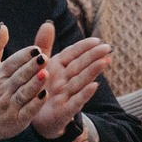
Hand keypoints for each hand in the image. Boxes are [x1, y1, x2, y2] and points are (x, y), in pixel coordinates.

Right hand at [0, 23, 47, 141]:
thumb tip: (2, 27)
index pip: (12, 63)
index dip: (24, 56)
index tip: (36, 49)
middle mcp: (3, 89)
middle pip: (19, 76)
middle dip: (31, 67)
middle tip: (44, 57)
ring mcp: (10, 105)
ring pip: (24, 92)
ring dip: (34, 84)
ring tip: (45, 74)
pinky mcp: (17, 120)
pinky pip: (27, 111)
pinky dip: (35, 104)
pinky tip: (45, 95)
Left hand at [30, 21, 112, 141]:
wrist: (35, 118)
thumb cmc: (41, 87)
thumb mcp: (40, 65)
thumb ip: (44, 45)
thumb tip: (48, 23)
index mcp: (59, 68)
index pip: (73, 54)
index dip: (84, 47)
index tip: (97, 40)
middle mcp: (65, 80)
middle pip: (80, 66)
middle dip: (93, 57)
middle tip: (107, 47)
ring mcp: (66, 95)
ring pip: (81, 80)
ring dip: (93, 71)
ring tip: (105, 61)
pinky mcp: (64, 110)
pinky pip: (75, 101)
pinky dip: (84, 94)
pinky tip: (94, 85)